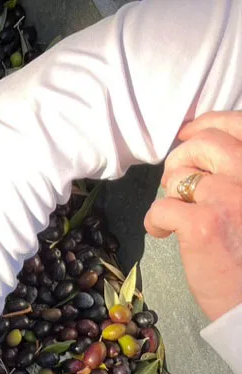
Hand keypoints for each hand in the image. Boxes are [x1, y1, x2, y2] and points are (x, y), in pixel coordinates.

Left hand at [144, 111, 241, 321]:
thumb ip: (239, 173)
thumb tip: (202, 142)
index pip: (237, 124)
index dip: (206, 124)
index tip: (188, 134)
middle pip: (202, 144)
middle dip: (181, 159)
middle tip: (177, 182)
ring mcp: (230, 197)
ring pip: (179, 175)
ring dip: (169, 192)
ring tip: (178, 213)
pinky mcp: (204, 225)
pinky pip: (161, 207)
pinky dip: (156, 221)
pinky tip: (167, 234)